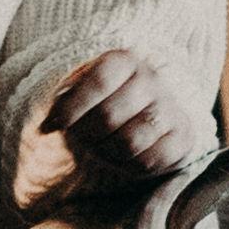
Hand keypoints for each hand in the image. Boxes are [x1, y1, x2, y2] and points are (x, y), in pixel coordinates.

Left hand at [38, 46, 204, 197]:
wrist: (151, 108)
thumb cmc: (105, 99)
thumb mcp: (83, 89)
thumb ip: (63, 102)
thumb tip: (45, 126)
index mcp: (124, 61)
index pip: (99, 81)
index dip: (73, 106)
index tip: (58, 124)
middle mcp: (151, 80)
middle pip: (109, 116)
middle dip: (87, 135)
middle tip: (81, 140)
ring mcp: (170, 108)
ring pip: (129, 142)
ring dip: (107, 152)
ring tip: (101, 148)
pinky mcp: (183, 136)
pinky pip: (152, 161)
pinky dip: (131, 166)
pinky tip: (123, 158)